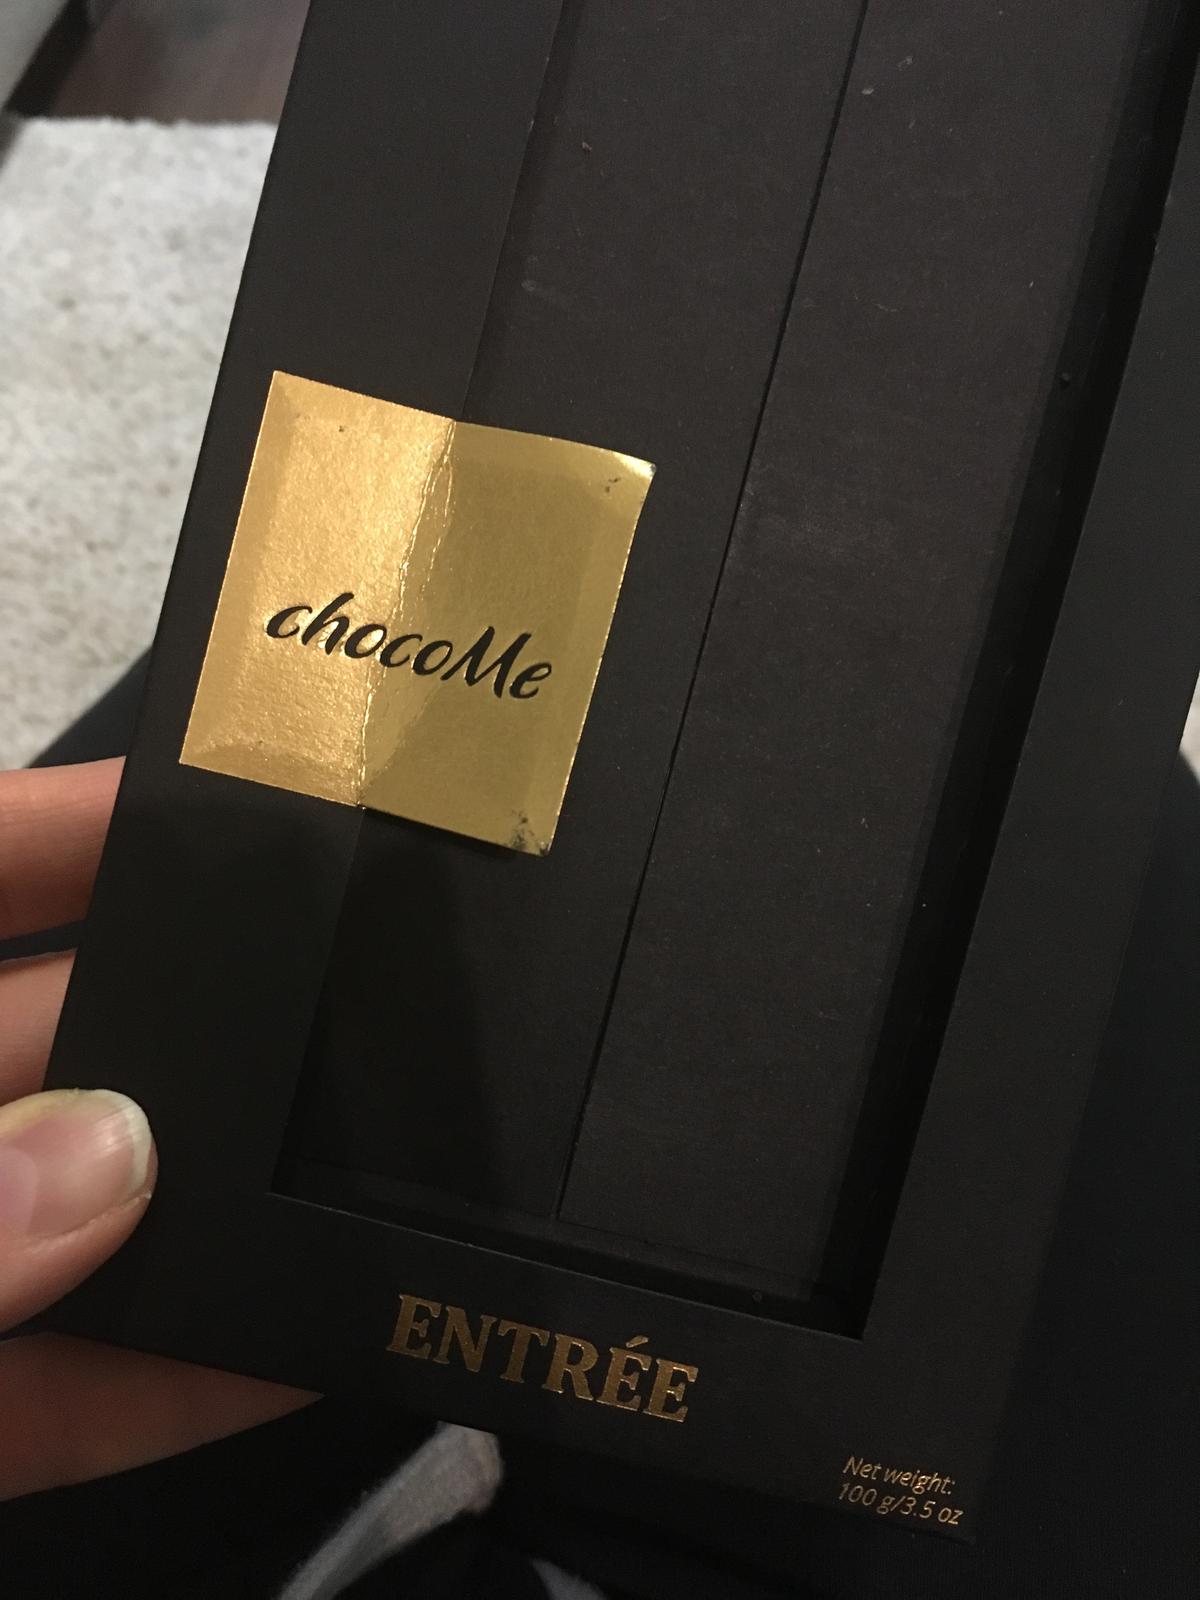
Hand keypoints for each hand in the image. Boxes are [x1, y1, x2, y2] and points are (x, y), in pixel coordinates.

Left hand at [0, 760, 310, 1499]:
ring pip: (73, 1225)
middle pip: (42, 1045)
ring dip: (206, 1214)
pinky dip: (165, 1385)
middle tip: (348, 1000)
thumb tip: (114, 1160)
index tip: (223, 801)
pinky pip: (60, 1393)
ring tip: (363, 1174)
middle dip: (180, 1029)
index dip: (71, 828)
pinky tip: (292, 1358)